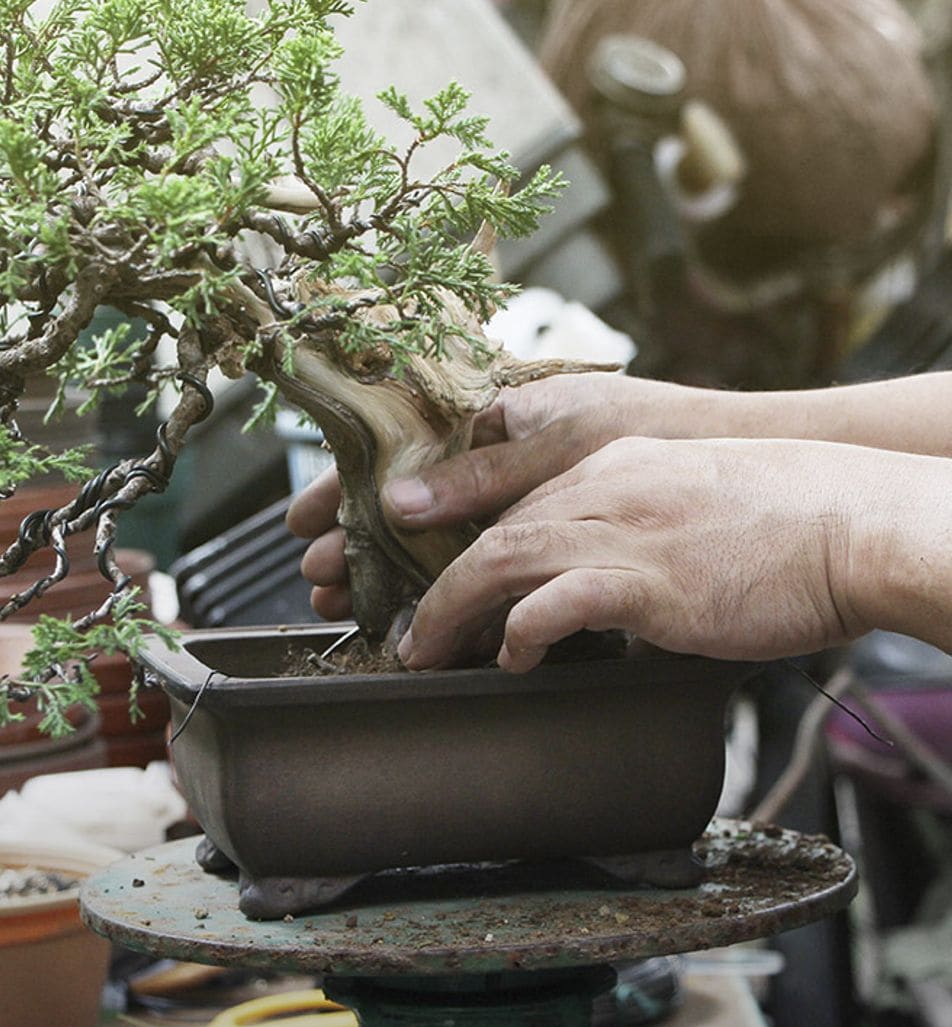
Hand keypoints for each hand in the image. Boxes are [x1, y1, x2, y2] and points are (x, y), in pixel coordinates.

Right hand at [286, 372, 639, 618]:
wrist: (725, 450)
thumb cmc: (645, 424)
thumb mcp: (555, 441)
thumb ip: (480, 476)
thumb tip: (397, 501)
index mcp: (489, 416)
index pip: (392, 449)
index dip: (342, 487)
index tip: (301, 523)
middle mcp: (493, 458)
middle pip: (404, 502)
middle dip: (356, 540)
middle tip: (318, 580)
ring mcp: (516, 497)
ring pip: (435, 537)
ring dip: (389, 568)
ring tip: (347, 603)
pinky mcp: (545, 533)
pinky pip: (482, 560)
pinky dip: (446, 585)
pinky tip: (420, 610)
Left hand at [397, 436, 919, 671]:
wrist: (853, 521)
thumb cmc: (781, 521)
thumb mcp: (687, 501)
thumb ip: (629, 524)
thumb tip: (593, 582)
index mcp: (611, 466)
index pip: (511, 501)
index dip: (460, 545)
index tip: (435, 589)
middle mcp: (605, 486)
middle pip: (492, 530)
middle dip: (439, 587)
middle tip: (411, 633)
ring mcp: (625, 528)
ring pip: (504, 558)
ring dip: (455, 609)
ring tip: (428, 652)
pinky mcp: (651, 577)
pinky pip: (561, 600)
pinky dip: (525, 630)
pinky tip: (514, 659)